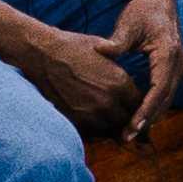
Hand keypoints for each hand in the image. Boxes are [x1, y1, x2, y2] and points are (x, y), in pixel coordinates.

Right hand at [18, 24, 144, 138]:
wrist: (42, 54)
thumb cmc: (73, 48)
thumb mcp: (105, 55)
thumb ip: (120, 73)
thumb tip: (131, 84)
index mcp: (120, 83)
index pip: (140, 104)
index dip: (140, 106)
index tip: (138, 106)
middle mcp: (108, 102)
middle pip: (127, 121)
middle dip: (128, 119)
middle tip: (126, 117)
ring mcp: (90, 114)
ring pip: (111, 130)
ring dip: (112, 126)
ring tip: (109, 119)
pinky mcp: (74, 121)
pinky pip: (92, 133)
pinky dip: (95, 129)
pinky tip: (93, 119)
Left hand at [107, 0, 182, 138]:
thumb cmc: (143, 11)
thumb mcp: (127, 24)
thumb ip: (116, 42)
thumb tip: (99, 50)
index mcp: (169, 53)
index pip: (158, 89)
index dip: (146, 110)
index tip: (132, 126)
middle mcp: (179, 62)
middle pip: (165, 99)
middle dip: (148, 120)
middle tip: (127, 137)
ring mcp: (180, 67)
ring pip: (167, 99)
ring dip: (151, 116)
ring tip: (130, 133)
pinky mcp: (174, 69)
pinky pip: (165, 93)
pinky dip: (153, 107)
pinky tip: (138, 118)